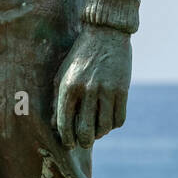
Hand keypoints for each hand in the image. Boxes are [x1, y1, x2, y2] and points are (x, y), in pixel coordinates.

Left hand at [54, 25, 131, 148]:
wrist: (105, 33)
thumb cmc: (79, 56)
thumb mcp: (62, 74)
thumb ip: (57, 100)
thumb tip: (54, 126)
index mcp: (68, 87)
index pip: (64, 124)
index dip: (66, 139)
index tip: (69, 144)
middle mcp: (87, 90)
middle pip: (85, 131)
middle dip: (83, 142)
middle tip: (83, 141)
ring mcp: (106, 90)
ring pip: (104, 128)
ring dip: (100, 134)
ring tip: (97, 130)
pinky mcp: (122, 90)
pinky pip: (119, 119)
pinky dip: (113, 124)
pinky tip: (109, 120)